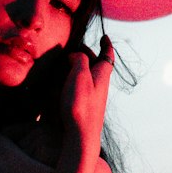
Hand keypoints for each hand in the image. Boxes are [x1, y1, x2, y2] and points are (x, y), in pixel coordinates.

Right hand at [60, 34, 113, 151]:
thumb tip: (76, 55)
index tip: (104, 37)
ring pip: (89, 76)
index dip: (106, 45)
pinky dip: (75, 80)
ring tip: (68, 62)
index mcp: (101, 75)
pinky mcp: (85, 106)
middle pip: (97, 65)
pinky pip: (82, 88)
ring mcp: (93, 97)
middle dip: (88, 54)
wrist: (82, 135)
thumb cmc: (81, 105)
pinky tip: (64, 83)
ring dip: (80, 67)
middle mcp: (100, 85)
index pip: (107, 55)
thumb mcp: (80, 75)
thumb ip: (79, 59)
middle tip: (78, 48)